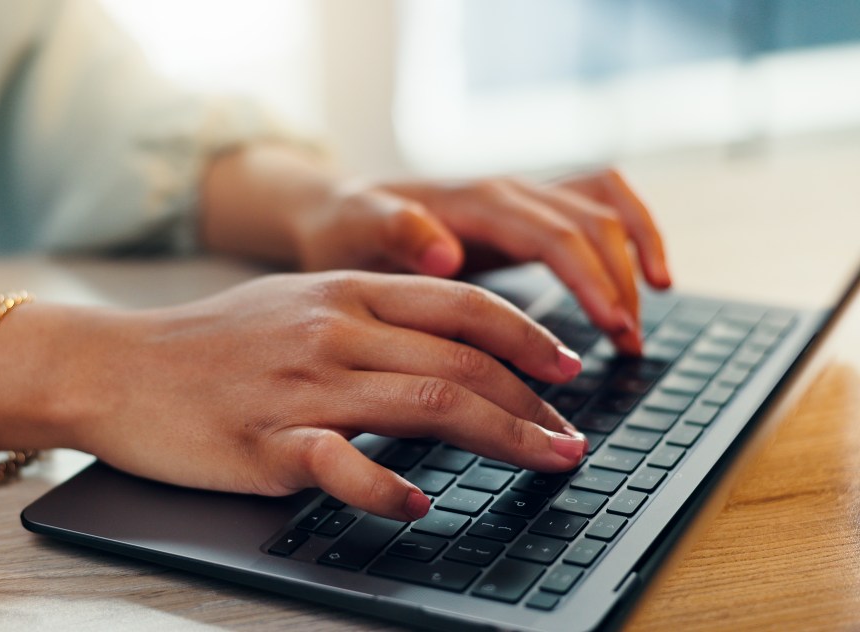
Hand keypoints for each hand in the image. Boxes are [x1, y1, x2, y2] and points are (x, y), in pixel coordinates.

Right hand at [48, 272, 586, 520]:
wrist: (115, 366)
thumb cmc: (207, 343)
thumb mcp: (292, 304)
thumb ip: (365, 317)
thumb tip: (441, 344)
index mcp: (343, 294)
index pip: (461, 306)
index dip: (526, 337)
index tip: (567, 368)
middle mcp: (333, 332)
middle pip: (460, 361)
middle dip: (533, 401)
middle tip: (573, 437)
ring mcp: (302, 388)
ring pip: (426, 403)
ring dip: (502, 437)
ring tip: (547, 461)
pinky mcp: (268, 443)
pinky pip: (343, 466)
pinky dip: (389, 488)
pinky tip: (420, 506)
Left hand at [289, 170, 671, 354]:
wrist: (336, 209)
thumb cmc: (345, 226)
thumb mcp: (355, 229)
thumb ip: (397, 234)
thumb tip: (448, 253)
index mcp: (473, 201)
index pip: (554, 234)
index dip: (591, 279)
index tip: (613, 327)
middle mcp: (506, 191)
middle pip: (590, 224)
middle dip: (619, 283)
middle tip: (629, 347)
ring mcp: (521, 198)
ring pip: (604, 209)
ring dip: (635, 260)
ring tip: (638, 326)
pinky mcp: (527, 213)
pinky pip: (597, 207)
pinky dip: (632, 234)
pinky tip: (650, 278)